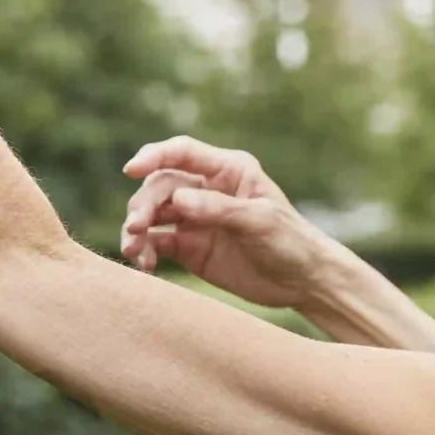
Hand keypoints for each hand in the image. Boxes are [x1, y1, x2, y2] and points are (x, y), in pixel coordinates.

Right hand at [117, 135, 338, 310]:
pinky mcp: (190, 247)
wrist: (303, 281)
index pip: (182, 153)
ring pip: (153, 215)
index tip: (131, 170)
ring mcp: (195, 218)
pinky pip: (157, 243)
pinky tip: (145, 264)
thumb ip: (219, 209)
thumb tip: (178, 200)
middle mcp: (207, 189)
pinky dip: (145, 251)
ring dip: (137, 229)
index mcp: (228, 170)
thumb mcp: (259, 221)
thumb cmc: (290, 241)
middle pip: (161, 186)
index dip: (154, 156)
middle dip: (143, 204)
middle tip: (136, 228)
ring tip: (133, 250)